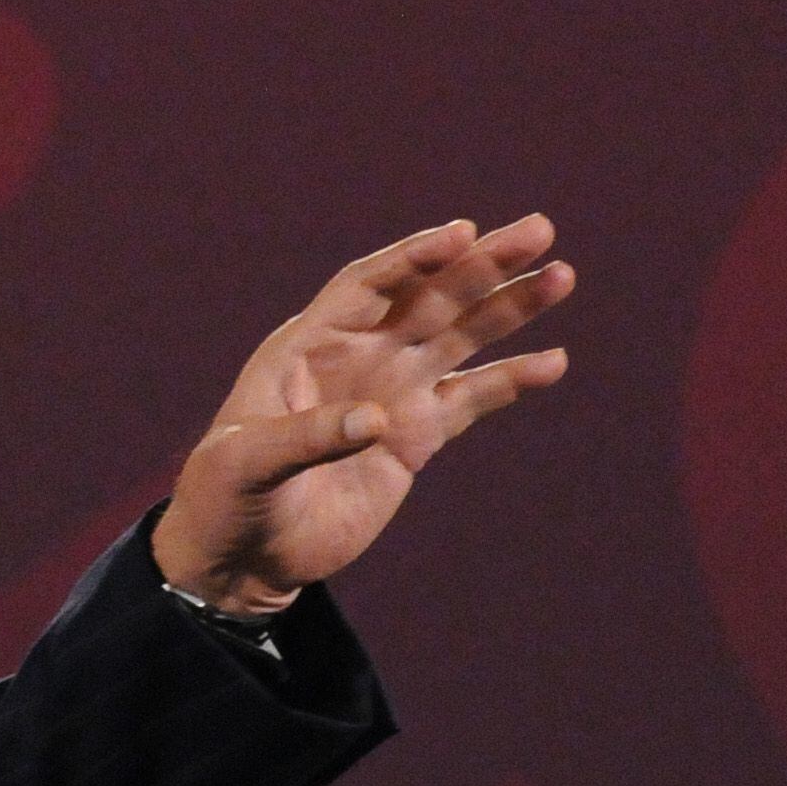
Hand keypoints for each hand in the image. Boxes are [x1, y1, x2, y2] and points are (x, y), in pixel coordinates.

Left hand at [150, 215, 575, 616]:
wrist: (243, 555)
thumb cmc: (224, 496)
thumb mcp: (246, 463)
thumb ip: (306, 438)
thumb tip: (377, 419)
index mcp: (306, 345)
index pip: (368, 285)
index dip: (413, 257)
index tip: (463, 234)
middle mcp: (356, 357)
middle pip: (428, 297)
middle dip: (482, 263)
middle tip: (539, 230)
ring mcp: (391, 395)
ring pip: (460, 337)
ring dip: (509, 308)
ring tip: (562, 276)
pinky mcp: (416, 438)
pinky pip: (472, 399)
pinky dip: (512, 380)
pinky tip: (553, 362)